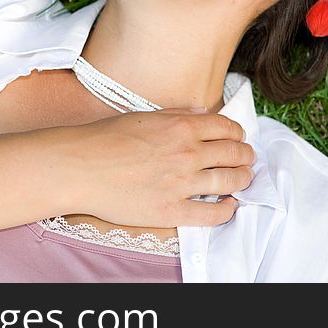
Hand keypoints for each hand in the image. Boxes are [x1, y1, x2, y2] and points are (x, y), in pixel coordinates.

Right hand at [68, 108, 254, 227]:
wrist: (80, 167)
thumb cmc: (106, 139)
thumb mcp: (145, 115)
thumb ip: (178, 114)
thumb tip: (203, 114)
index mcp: (182, 126)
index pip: (227, 128)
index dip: (238, 133)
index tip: (239, 138)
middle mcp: (188, 153)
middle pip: (234, 154)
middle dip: (246, 156)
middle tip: (247, 159)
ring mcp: (181, 183)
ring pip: (230, 182)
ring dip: (243, 180)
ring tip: (243, 180)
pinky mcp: (172, 210)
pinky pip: (212, 214)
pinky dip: (227, 210)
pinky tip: (230, 206)